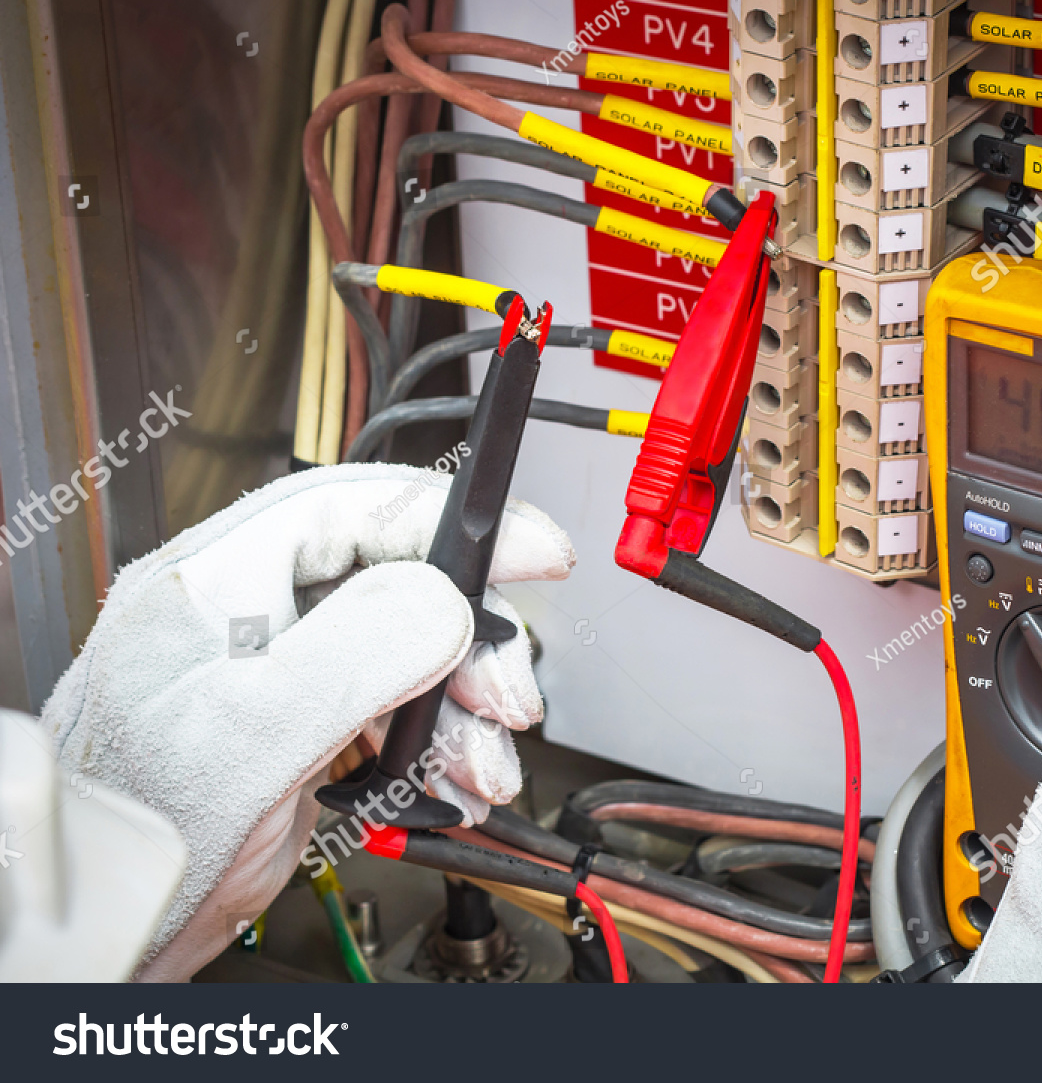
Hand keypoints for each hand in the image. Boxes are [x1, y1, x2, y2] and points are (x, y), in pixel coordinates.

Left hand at [40, 464, 572, 980]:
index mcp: (222, 582)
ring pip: (411, 651)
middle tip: (505, 698)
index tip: (532, 549)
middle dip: (470, 643)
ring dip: (465, 710)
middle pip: (401, 583)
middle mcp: (257, 613)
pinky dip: (440, 746)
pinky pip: (398, 709)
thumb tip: (444, 601)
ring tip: (481, 765)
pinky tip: (454, 781)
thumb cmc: (136, 835)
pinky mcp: (307, 724)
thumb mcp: (249, 732)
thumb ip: (353, 652)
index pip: (354, 510)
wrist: (108, 930)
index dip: (451, 520)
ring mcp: (285, 670)